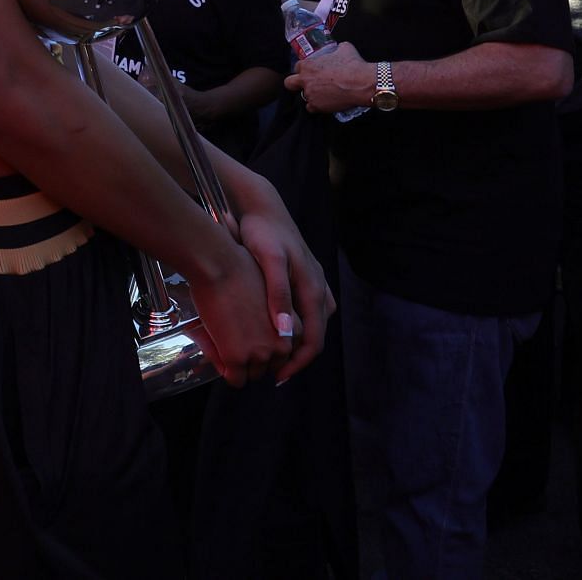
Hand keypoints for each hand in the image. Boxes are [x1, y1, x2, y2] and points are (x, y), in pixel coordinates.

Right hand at [185, 243, 288, 386]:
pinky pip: (236, 380)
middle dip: (257, 360)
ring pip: (253, 375)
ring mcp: (260, 353)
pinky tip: (221, 355)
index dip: (270, 350)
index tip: (258, 344)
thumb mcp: (274, 295)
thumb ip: (280, 317)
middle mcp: (282, 344)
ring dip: (243, 366)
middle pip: (271, 367)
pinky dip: (228, 373)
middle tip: (240, 341)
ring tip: (229, 344)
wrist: (221, 265)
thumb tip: (275, 332)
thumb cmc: (243, 271)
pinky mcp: (237, 358)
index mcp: (294, 328)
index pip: (287, 354)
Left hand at [236, 198, 334, 382]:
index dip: (298, 364)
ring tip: (276, 354)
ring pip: (314, 322)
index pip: (314, 341)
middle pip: (316, 335)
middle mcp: (319, 287)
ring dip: (300, 342)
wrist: (262, 205)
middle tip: (273, 372)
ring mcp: (315, 280)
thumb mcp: (270, 262)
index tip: (278, 377)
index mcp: (313, 289)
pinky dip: (300, 324)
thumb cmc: (262, 233)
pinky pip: (310, 308)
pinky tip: (280, 326)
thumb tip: (287, 332)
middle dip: (297, 357)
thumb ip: (278, 295)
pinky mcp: (306, 275)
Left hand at [286, 40, 372, 112]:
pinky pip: (311, 108)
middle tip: (307, 83)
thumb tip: (339, 48)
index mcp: (308, 65)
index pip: (297, 66)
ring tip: (322, 93)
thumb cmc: (353, 64)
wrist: (362, 83)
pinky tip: (325, 101)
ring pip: (303, 97)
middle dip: (295, 83)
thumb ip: (336, 49)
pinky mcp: (317, 107)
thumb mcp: (344, 48)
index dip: (304, 68)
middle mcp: (305, 80)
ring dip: (310, 95)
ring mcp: (310, 95)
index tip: (311, 71)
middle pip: (289, 83)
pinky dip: (317, 105)